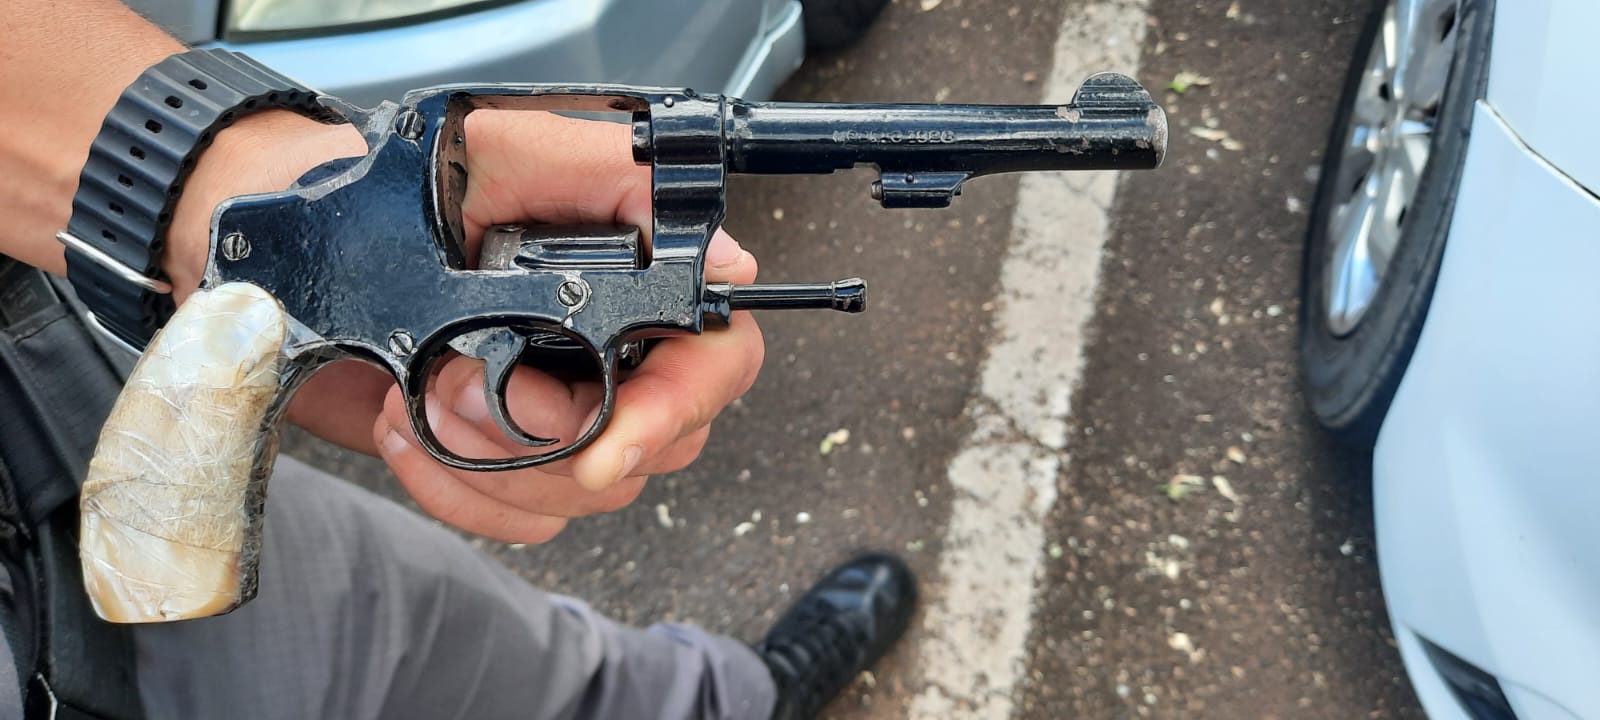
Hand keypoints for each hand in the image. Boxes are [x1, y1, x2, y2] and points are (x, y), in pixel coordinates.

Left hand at [168, 110, 763, 543]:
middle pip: (658, 445)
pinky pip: (523, 523)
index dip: (676, 409)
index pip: (715, 362)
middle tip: (463, 378)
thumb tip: (728, 261)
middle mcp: (616, 354)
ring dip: (493, 459)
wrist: (287, 252)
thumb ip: (615, 185)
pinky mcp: (505, 465)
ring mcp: (561, 416)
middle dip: (551, 433)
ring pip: (587, 494)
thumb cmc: (390, 189)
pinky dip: (458, 491)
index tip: (608, 445)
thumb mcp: (504, 152)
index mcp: (633, 281)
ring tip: (423, 388)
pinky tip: (406, 427)